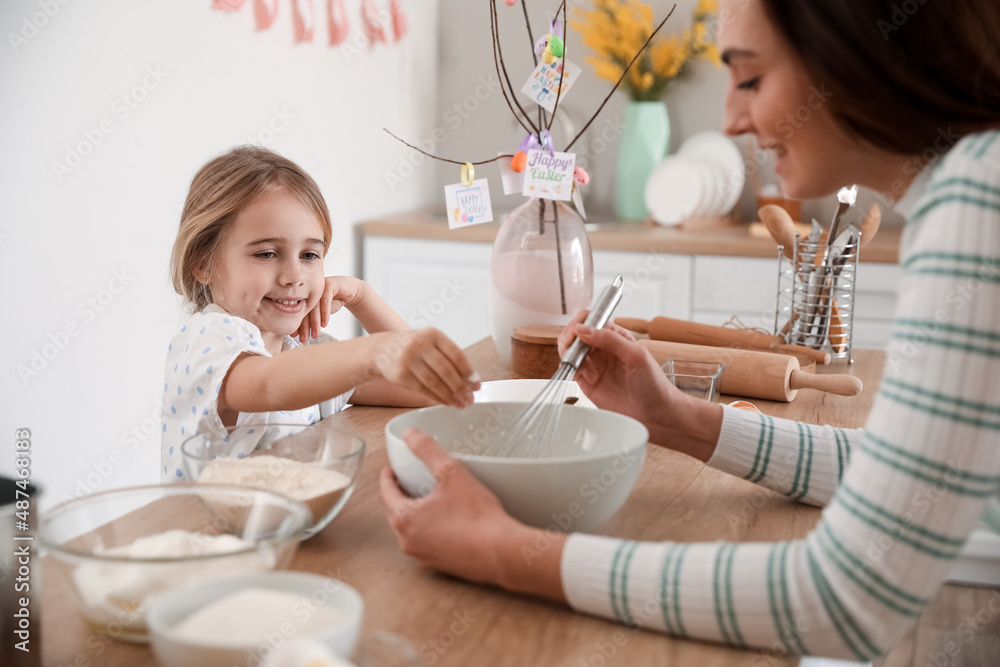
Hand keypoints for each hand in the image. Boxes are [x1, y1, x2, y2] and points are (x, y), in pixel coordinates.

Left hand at [297, 276, 364, 342]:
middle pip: (305, 309)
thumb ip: (311, 318)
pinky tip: (325, 324)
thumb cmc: (334, 302)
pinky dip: (325, 313)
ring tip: (315, 334)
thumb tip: (300, 333)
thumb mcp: (321, 312)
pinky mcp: (329, 284)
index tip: (295, 336)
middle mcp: (310, 290)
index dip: (297, 324)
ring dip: (315, 322)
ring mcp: (319, 286)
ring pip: (315, 306)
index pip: (299, 311)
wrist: (350, 292)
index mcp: (304, 294)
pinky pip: (325, 301)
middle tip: (304, 339)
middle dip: (304, 326)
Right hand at [377, 328, 479, 407]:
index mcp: (432, 334)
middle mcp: (419, 343)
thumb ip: (449, 357)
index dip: (468, 371)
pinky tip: (445, 402)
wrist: (382, 349)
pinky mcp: (399, 374)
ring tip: (460, 403)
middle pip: (446, 370)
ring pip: (434, 382)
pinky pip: (422, 389)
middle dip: (460, 387)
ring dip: (450, 396)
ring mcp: (408, 358)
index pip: (456, 354)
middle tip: (470, 398)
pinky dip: (436, 398)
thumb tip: (471, 380)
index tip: (476, 384)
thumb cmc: (413, 348)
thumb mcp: (430, 343)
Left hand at [379, 429, 519, 585]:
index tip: (390, 471)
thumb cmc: (476, 516)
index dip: (388, 479)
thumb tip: (410, 435)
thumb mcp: (451, 473)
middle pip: (397, 513)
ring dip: (416, 516)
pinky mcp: (440, 566)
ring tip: (430, 501)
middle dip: (401, 497)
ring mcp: (423, 556)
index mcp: (404, 519)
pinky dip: (432, 532)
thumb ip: (428, 450)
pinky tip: (448, 523)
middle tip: (409, 483)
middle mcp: (408, 541)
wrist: (501, 552)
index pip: (387, 493)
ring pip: (412, 531)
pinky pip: (429, 544)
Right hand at [558, 310, 674, 430]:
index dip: (583, 321)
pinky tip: (577, 369)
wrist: (655, 414)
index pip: (593, 320)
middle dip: (571, 334)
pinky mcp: (587, 383)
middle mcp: (603, 349)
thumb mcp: (636, 355)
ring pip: (570, 349)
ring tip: (572, 355)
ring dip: (567, 348)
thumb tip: (583, 329)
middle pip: (577, 332)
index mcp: (616, 337)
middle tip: (572, 342)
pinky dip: (567, 365)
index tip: (580, 329)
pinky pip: (570, 369)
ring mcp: (594, 366)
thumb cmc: (653, 384)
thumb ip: (610, 339)